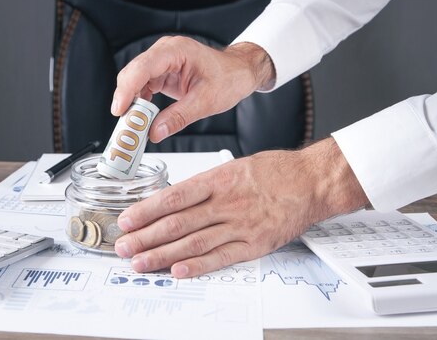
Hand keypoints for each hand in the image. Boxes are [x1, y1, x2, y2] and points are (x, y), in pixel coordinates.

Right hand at [111, 36, 274, 142]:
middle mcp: (165, 52)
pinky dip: (140, 103)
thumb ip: (178, 117)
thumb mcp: (205, 102)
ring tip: (132, 125)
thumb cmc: (229, 77)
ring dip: (131, 103)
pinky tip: (141, 117)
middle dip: (126, 99)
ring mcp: (161, 62)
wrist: (239, 72)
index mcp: (177, 51)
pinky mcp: (161, 73)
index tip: (119, 110)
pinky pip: (142, 87)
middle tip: (125, 125)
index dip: (128, 89)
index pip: (143, 67)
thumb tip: (155, 132)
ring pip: (134, 81)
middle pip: (133, 73)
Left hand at [113, 138, 368, 277]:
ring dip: (163, 255)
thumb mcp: (234, 166)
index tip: (127, 221)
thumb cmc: (275, 171)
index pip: (173, 197)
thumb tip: (173, 200)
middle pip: (177, 223)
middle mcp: (226, 203)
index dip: (146, 211)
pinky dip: (198, 266)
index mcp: (218, 179)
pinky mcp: (254, 244)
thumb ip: (205, 185)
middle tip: (124, 247)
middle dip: (146, 237)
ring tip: (141, 262)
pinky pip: (221, 258)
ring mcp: (240, 226)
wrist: (313, 181)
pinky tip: (177, 270)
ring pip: (194, 243)